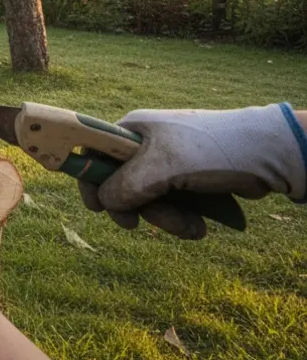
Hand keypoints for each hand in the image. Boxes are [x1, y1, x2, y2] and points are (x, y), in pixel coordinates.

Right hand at [78, 103, 306, 238]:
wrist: (267, 156)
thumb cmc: (212, 150)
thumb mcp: (163, 166)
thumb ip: (127, 184)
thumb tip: (104, 202)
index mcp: (132, 130)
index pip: (94, 153)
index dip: (91, 181)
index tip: (98, 209)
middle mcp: (144, 146)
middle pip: (120, 184)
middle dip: (138, 209)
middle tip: (141, 226)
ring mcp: (166, 164)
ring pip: (147, 200)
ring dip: (166, 220)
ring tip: (191, 229)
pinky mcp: (185, 181)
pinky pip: (170, 205)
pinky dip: (181, 219)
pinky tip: (199, 227)